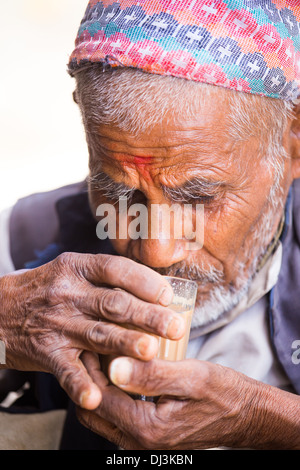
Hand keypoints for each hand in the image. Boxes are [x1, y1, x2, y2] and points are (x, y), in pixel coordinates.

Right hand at [0, 253, 184, 409]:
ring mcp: (56, 323)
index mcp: (76, 268)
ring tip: (151, 352)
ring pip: (97, 333)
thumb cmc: (45, 289)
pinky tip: (97, 396)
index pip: (115, 269)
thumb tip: (153, 287)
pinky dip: (81, 384)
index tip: (167, 295)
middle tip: (176, 327)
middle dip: (147, 315)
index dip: (143, 281)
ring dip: (125, 344)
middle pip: (113, 303)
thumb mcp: (69, 271)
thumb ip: (103, 278)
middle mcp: (67, 293)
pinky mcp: (45, 351)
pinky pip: (66, 370)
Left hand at [77, 354, 299, 449]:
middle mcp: (139, 443)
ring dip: (99, 386)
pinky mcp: (148, 437)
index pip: (99, 397)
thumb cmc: (223, 393)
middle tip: (95, 347)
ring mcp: (143, 443)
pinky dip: (112, 394)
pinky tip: (123, 370)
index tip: (92, 339)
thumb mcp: (192, 377)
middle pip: (93, 411)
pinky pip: (117, 417)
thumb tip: (114, 367)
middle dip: (89, 378)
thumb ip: (152, 374)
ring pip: (102, 415)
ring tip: (107, 355)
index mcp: (147, 429)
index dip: (90, 367)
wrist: (246, 415)